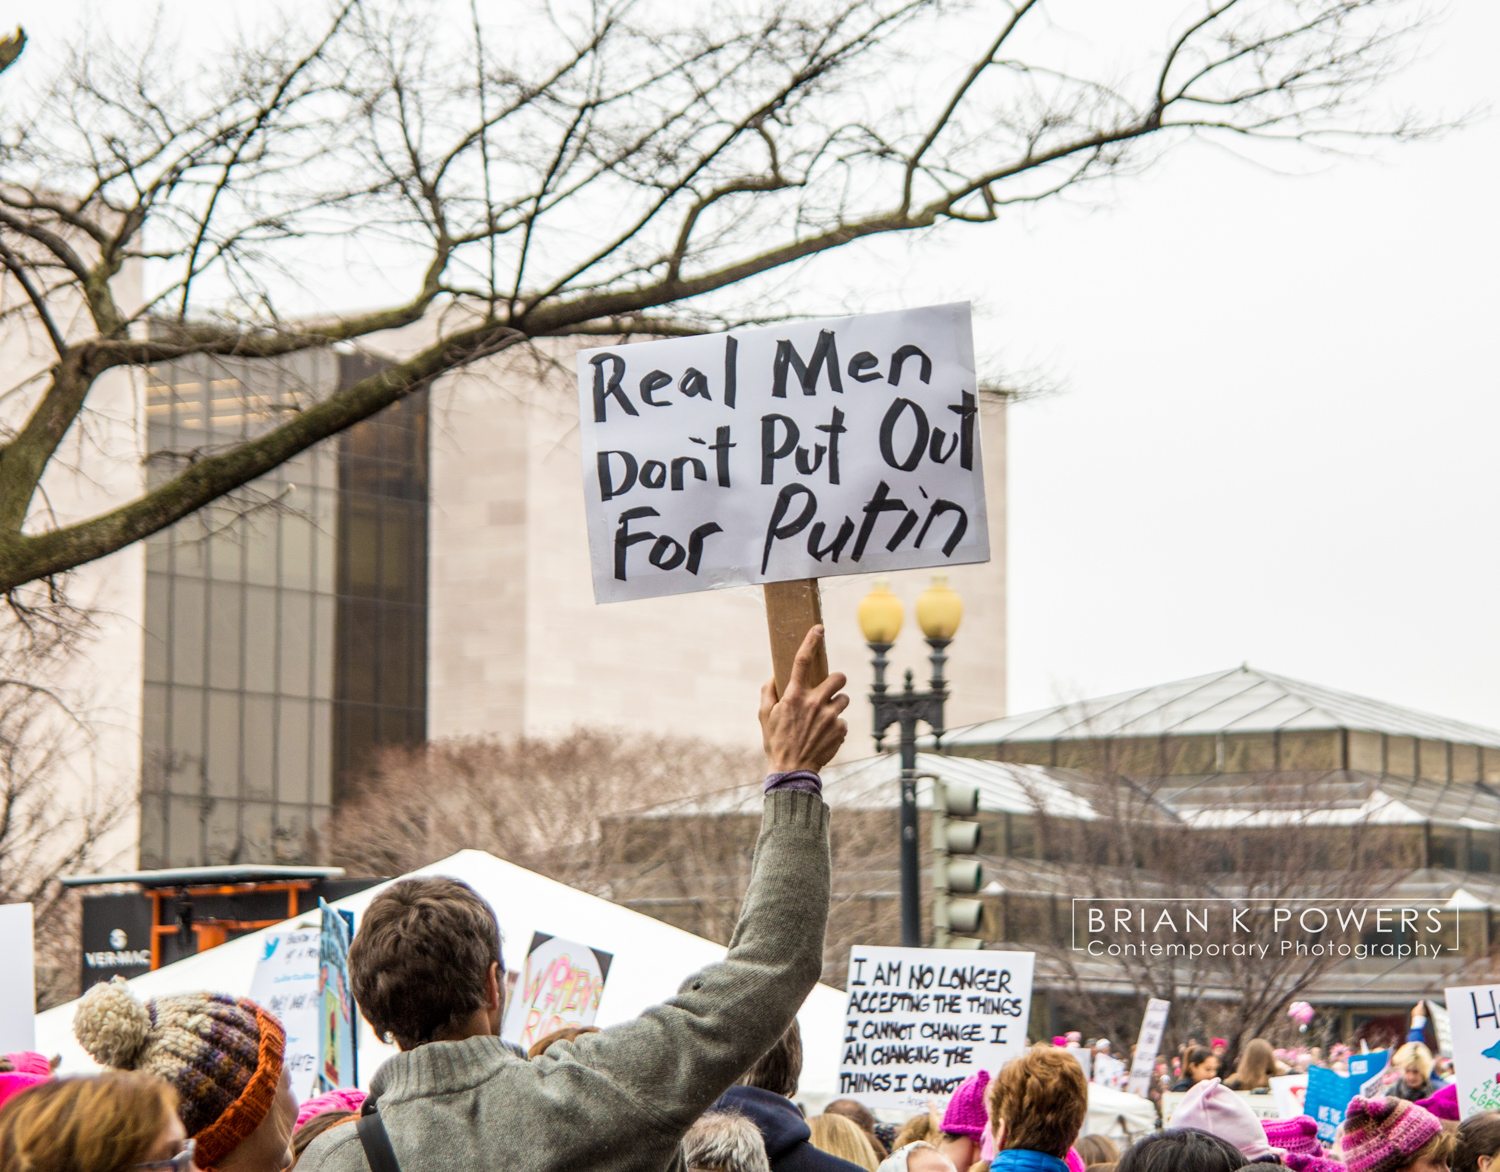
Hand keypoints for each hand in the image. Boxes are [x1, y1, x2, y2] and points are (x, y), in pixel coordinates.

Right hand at [759, 625, 848, 773]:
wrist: (792, 771)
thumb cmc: (775, 742)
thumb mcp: (763, 716)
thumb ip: (767, 692)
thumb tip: (774, 676)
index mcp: (794, 696)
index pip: (802, 661)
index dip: (811, 642)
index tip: (819, 629)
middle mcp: (814, 703)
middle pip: (838, 677)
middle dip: (836, 680)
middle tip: (829, 689)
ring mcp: (830, 717)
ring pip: (844, 699)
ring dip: (836, 705)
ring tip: (823, 718)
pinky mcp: (840, 730)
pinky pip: (843, 720)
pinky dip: (836, 726)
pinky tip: (824, 736)